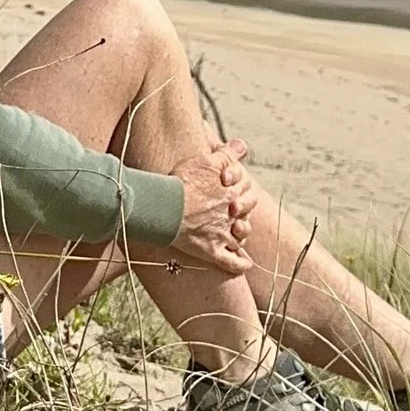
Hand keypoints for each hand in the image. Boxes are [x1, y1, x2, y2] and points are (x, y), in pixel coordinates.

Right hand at [165, 137, 253, 274]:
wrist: (163, 205)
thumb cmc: (182, 182)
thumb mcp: (206, 161)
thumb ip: (226, 154)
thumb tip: (243, 146)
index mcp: (231, 192)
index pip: (246, 189)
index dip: (239, 185)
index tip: (228, 183)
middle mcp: (230, 215)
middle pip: (246, 212)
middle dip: (243, 209)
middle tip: (233, 208)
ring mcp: (222, 234)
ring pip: (240, 237)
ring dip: (242, 234)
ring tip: (238, 232)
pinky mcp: (211, 251)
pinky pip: (231, 262)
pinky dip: (241, 264)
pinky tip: (246, 264)